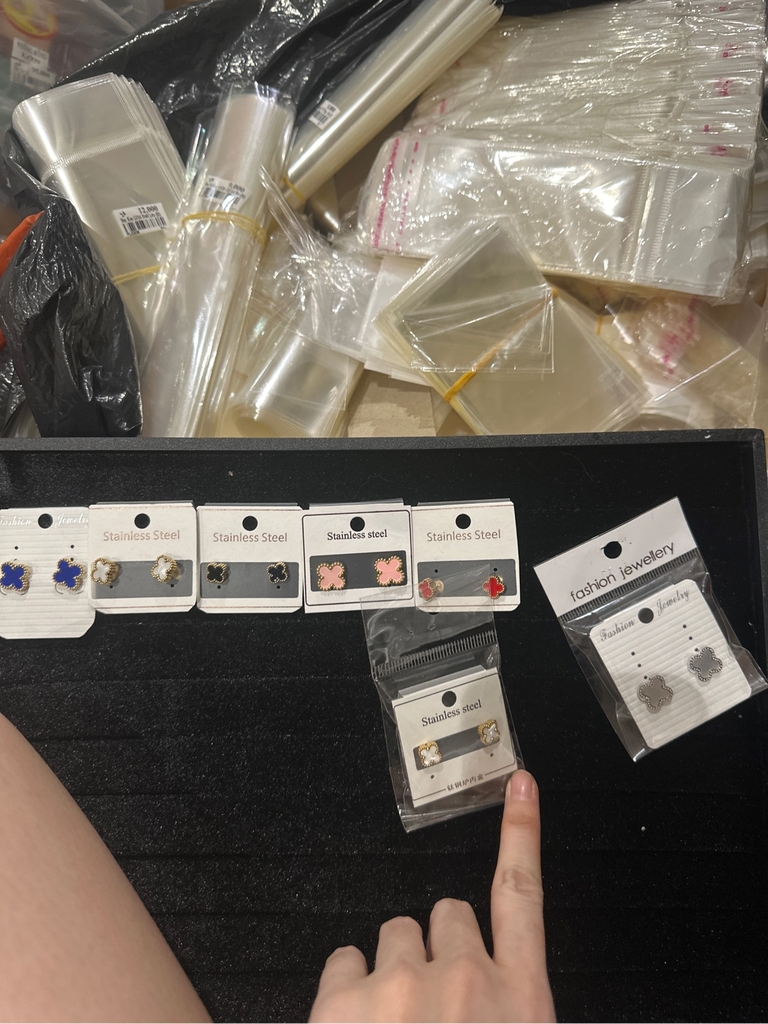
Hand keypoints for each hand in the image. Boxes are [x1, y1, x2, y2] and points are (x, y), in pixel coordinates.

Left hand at [309, 770, 555, 1022]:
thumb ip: (505, 1007)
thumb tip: (490, 1000)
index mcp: (519, 1002)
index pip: (522, 896)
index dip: (520, 833)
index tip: (518, 784)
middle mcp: (464, 981)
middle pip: (450, 914)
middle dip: (440, 945)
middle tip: (432, 999)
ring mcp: (401, 986)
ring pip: (397, 932)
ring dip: (396, 965)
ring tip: (394, 1020)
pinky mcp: (345, 1002)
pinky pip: (343, 960)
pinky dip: (348, 987)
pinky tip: (356, 1022)